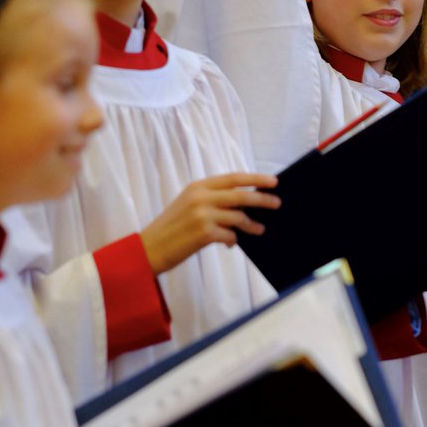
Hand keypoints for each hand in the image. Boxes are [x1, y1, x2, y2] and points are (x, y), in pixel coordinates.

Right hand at [141, 174, 280, 274]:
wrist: (149, 249)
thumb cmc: (171, 228)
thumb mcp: (188, 204)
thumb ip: (212, 200)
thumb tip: (243, 203)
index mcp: (198, 186)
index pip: (233, 178)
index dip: (255, 179)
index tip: (273, 181)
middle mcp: (201, 197)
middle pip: (241, 195)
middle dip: (262, 199)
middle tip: (277, 203)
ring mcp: (202, 215)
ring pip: (238, 216)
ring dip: (252, 224)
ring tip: (259, 229)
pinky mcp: (204, 234)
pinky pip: (230, 235)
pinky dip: (234, 240)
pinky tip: (232, 243)